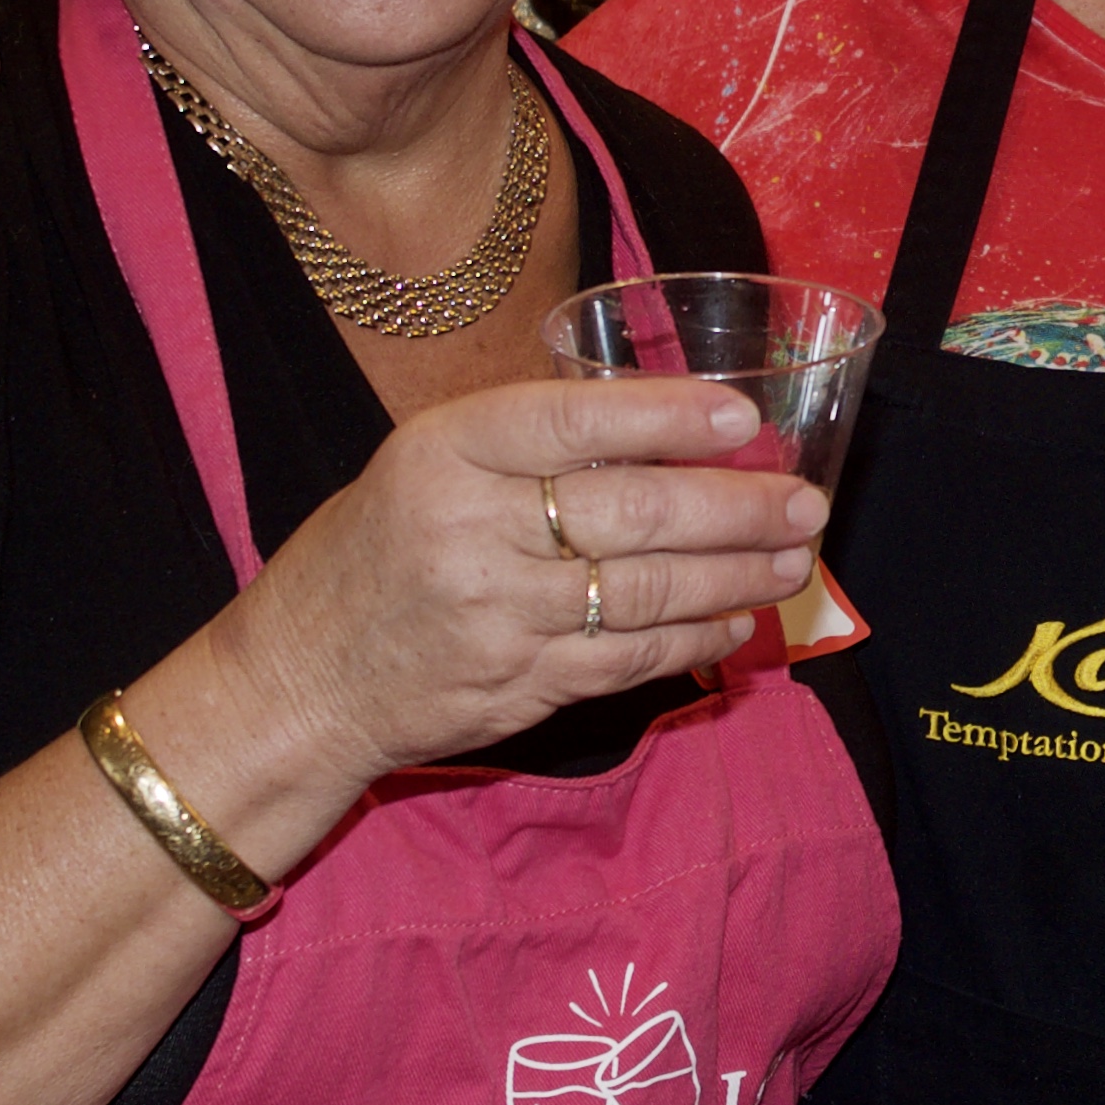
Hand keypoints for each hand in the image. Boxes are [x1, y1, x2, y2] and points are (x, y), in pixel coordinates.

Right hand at [210, 374, 827, 793]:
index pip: (573, 423)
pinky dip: (695, 640)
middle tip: (805, 501)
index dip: (667, 418)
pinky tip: (737, 621)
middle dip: (735, 509)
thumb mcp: (426, 462)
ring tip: (793, 558)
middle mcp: (469, 531)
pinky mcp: (519, 687)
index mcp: (444, 452)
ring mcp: (496, 618)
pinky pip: (630, 660)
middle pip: (630, 514)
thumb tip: (676, 420)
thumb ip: (530, 440)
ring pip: (644, 592)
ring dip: (735, 576)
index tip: (743, 420)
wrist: (299, 678)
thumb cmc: (379, 548)